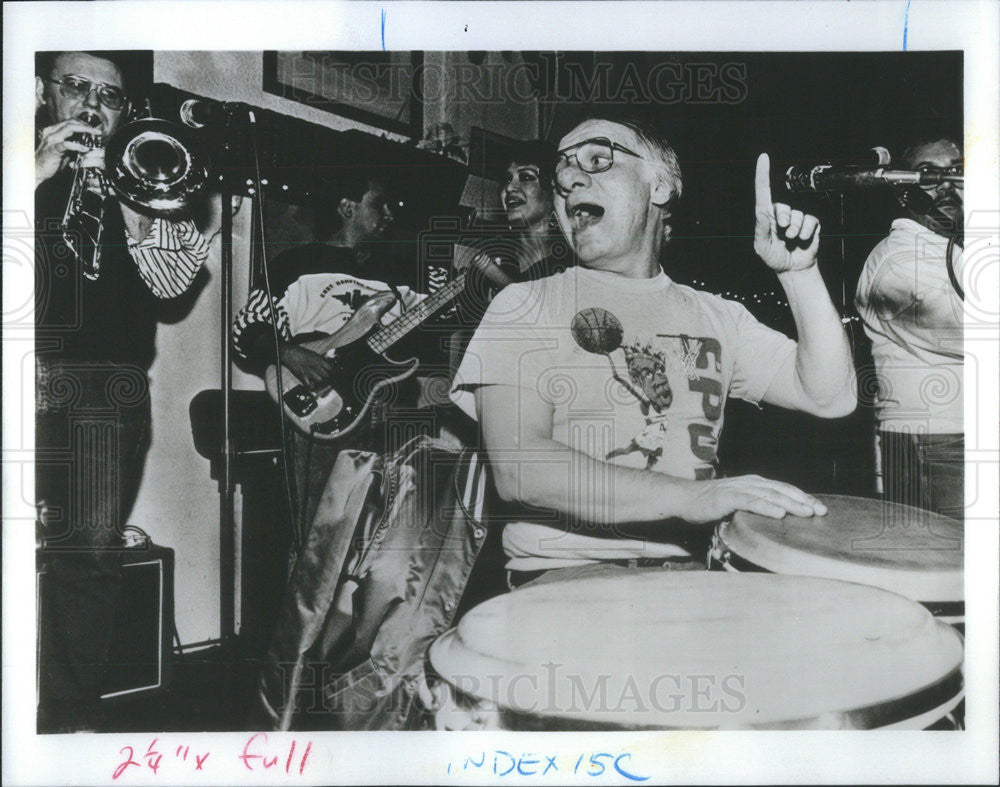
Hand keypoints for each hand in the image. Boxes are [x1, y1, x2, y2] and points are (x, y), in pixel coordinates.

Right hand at [35, 119, 99, 186]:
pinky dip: (77, 145)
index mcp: (52, 131)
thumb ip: (71, 145)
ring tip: (94, 135)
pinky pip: (67, 144)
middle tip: (97, 131)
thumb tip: (85, 143)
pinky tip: (85, 149)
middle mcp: (51, 132)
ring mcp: (51, 139)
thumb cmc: (51, 161)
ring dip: (84, 130)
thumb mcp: (63, 151)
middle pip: (70, 122)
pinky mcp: (52, 149)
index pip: (69, 121)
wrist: (37, 171)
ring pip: (69, 128)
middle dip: (86, 125)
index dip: (82, 123)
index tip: (93, 129)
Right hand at [280, 345, 336, 388]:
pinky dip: (313, 388)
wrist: (290, 354)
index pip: (332, 370)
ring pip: (321, 382)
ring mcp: (309, 373)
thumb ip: (323, 361)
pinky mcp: (303, 378)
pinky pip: (310, 386)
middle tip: (331, 382)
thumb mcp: (315, 355)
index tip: (335, 376)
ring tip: (323, 384)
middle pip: (328, 377)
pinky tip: (314, 386)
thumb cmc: (302, 353)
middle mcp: (316, 367)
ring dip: (323, 384)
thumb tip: (330, 366)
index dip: (335, 374)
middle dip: (330, 380)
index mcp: (320, 361)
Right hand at [679, 474, 826, 522]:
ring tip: (806, 512)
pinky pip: (750, 502)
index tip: (821, 508)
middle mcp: (749, 482)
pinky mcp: (726, 497)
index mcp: (754, 484)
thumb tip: (775, 521)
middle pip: (782, 490)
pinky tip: (779, 513)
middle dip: (803, 500)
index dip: (803, 497)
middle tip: (821, 511)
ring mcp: (738, 488)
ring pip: (769, 494)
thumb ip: (754, 508)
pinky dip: (766, 507)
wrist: (683, 499)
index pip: (784, 489)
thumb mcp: (737, 504)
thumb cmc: (710, 504)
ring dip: (790, 503)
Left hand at [753, 153, 820, 272]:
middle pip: (782, 208)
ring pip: (797, 216)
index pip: (763, 192)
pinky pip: (810, 221)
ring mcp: (797, 217)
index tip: (763, 158)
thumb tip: (761, 209)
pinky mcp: (811, 222)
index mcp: (765, 216)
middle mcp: (781, 213)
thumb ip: (760, 228)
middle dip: (783, 223)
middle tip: (782, 235)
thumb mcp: (761, 246)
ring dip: (794, 232)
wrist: (793, 268)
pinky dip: (806, 233)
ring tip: (791, 241)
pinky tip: (802, 240)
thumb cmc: (773, 256)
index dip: (763, 174)